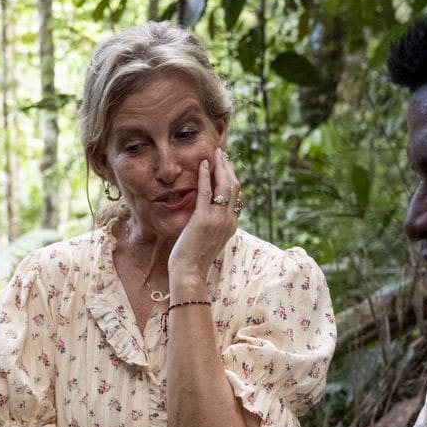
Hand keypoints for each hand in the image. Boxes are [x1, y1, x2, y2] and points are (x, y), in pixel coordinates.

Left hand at [167, 148, 240, 285]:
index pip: (236, 195)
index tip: (225, 165)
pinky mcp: (203, 219)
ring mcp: (217, 220)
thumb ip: (213, 224)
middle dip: (228, 167)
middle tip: (221, 153)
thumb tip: (208, 213)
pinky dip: (205, 175)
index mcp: (231, 225)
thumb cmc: (194, 259)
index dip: (231, 177)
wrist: (190, 273)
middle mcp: (228, 220)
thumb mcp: (209, 239)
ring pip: (224, 186)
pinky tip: (202, 165)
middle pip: (234, 186)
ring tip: (214, 154)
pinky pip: (206, 192)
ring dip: (220, 166)